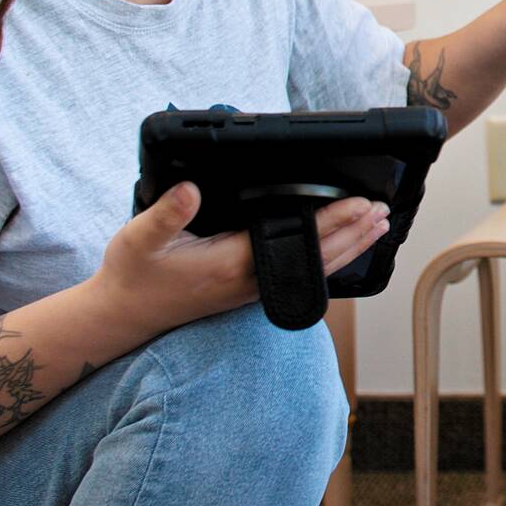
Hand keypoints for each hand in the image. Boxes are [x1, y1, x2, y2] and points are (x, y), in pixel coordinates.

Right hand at [89, 184, 389, 334]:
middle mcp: (249, 282)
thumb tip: (191, 189)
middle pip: (316, 258)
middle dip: (353, 233)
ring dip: (348, 247)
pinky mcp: (248, 293)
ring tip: (377, 228)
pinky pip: (298, 275)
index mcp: (231, 264)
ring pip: (313, 270)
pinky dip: (326, 260)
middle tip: (382, 210)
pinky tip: (341, 251)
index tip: (359, 202)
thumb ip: (167, 213)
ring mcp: (251, 291)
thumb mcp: (139, 238)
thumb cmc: (132, 274)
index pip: (295, 240)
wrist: (122, 316)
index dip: (331, 220)